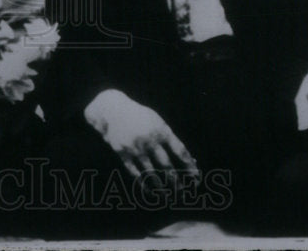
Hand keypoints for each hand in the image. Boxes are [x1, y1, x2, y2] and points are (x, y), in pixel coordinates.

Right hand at [84, 89, 198, 185]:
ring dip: (161, 188)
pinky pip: (134, 173)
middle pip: (167, 166)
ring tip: (168, 198)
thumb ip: (171, 140)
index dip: (189, 167)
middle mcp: (150, 140)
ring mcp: (135, 147)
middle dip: (177, 182)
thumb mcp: (157, 122)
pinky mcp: (122, 153)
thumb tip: (190, 161)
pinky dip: (143, 184)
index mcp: (161, 130)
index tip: (195, 179)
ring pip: (151, 173)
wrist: (111, 109)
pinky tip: (150, 192)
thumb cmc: (140, 117)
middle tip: (183, 194)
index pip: (180, 152)